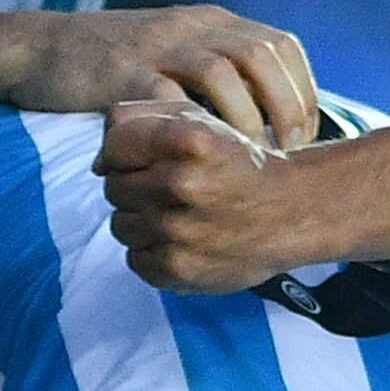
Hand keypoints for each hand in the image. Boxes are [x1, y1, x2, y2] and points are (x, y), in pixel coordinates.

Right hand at [3, 7, 316, 143]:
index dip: (303, 91)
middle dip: (287, 108)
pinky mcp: (123, 74)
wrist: (40, 49)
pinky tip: (200, 160)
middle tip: (287, 152)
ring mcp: (156, 46)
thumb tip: (271, 113)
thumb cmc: (115, 64)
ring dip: (246, 120)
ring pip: (223, 73)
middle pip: (263, 55)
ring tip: (250, 159)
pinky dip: (193, 129)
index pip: (281, 46)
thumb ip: (220, 70)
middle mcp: (191, 26)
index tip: (304, 135)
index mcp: (211, 21)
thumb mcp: (175, 52)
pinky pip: (169, 99)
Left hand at [97, 98, 322, 291]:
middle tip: (174, 189)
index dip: (127, 152)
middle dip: (136, 186)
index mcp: (186, 140)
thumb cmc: (237, 162)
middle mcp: (181, 185)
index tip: (152, 160)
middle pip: (113, 187)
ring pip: (120, 225)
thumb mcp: (198, 121)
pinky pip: (135, 259)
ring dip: (142, 220)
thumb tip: (97, 163)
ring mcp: (178, 232)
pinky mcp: (178, 270)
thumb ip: (138, 120)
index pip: (113, 145)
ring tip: (179, 215)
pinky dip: (153, 252)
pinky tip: (184, 240)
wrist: (292, 212)